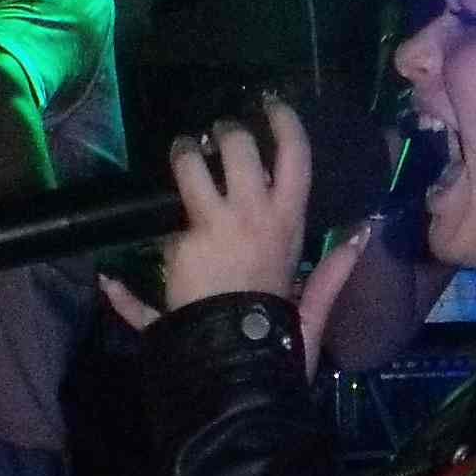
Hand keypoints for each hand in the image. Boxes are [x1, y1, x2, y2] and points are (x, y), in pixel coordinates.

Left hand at [98, 99, 360, 377]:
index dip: (284, 124)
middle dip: (225, 132)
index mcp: (289, 225)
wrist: (239, 370)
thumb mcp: (312, 308)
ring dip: (183, 155)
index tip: (271, 105)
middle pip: (239, 149)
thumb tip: (364, 232)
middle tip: (215, 132)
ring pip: (192, 169)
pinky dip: (124, 281)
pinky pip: (154, 236)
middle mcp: (253, 215)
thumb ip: (334, 270)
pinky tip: (111, 279)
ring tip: (180, 154)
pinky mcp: (182, 244)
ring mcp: (215, 225)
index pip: (294, 158)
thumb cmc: (278, 341)